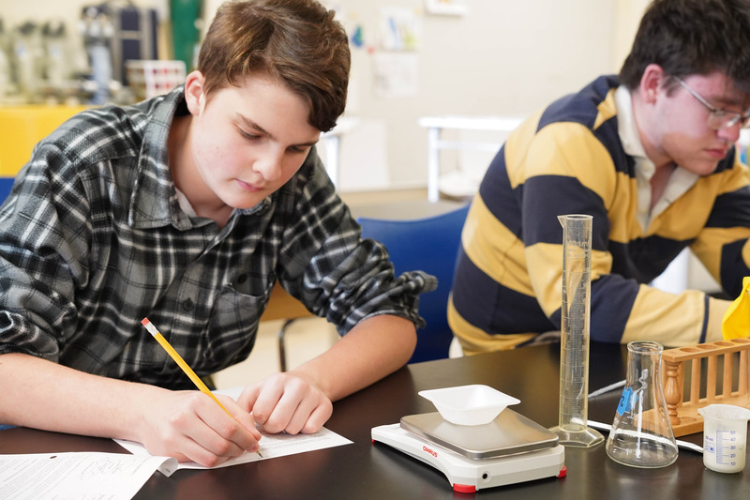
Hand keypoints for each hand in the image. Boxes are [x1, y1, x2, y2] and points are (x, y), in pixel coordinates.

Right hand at [136, 389, 261, 466]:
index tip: (254, 440)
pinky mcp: (169, 452)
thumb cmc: (184, 405)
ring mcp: (174, 437)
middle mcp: (184, 419)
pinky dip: (214, 460)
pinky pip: (199, 461)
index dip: (246, 436)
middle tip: (245, 447)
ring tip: (232, 450)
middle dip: (239, 448)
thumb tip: (253, 432)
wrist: (149, 411)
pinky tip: (217, 453)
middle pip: (221, 443)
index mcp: (198, 402)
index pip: (229, 425)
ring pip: (211, 457)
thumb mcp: (211, 400)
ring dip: (227, 457)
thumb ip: (236, 412)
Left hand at [238, 372, 332, 433]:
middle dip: (273, 427)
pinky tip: (303, 418)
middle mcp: (297, 385)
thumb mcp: (257, 390)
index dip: (260, 420)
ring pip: (294, 428)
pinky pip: (311, 429)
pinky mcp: (326, 406)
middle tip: (275, 420)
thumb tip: (233, 421)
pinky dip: (305, 428)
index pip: (260, 413)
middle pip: (277, 423)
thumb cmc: (278, 390)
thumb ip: (242, 404)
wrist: (308, 380)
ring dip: (289, 428)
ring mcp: (313, 395)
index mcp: (276, 380)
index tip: (263, 415)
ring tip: (290, 417)